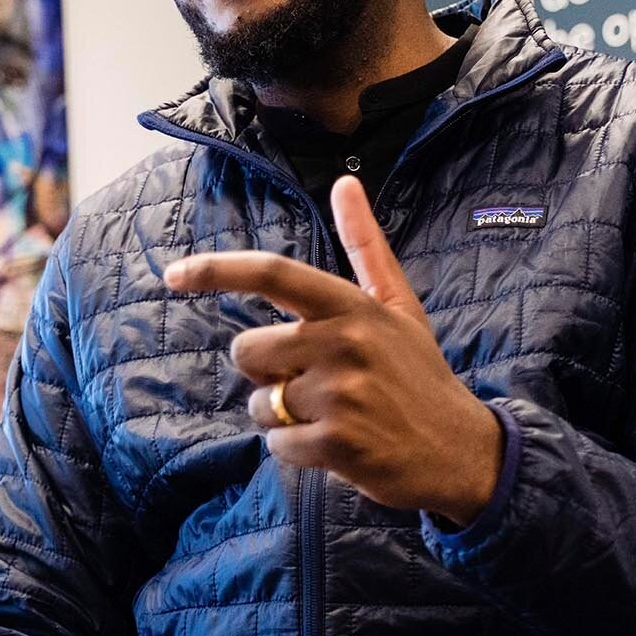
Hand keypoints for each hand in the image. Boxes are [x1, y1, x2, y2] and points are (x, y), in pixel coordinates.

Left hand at [162, 175, 500, 522]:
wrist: (462, 452)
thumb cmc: (418, 375)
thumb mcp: (398, 307)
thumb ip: (366, 247)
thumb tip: (345, 183)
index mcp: (353, 307)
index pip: (273, 273)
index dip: (217, 270)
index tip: (173, 275)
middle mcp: (345, 342)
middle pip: (247, 350)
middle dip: (266, 373)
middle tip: (318, 384)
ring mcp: (342, 394)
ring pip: (258, 402)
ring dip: (281, 416)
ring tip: (332, 416)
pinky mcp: (338, 443)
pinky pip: (276, 443)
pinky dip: (295, 450)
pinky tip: (336, 446)